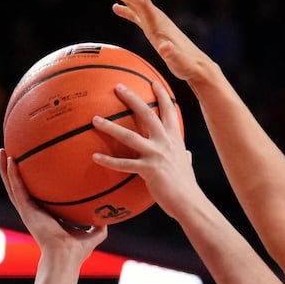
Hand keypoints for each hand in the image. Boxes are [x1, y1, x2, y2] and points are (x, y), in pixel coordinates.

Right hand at [0, 150, 107, 258]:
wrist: (66, 256)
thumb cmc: (77, 250)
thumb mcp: (93, 233)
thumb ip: (99, 224)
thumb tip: (111, 215)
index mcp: (45, 214)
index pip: (36, 194)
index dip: (32, 181)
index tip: (32, 166)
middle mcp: (33, 211)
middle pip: (19, 186)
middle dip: (13, 170)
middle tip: (10, 151)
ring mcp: (28, 210)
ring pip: (12, 185)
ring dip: (5, 168)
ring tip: (2, 150)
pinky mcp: (26, 210)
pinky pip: (17, 188)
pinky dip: (11, 175)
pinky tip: (9, 160)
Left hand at [90, 81, 202, 218]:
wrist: (189, 202)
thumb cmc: (186, 185)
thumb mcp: (187, 165)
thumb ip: (185, 156)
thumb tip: (188, 154)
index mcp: (175, 139)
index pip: (169, 111)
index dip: (161, 95)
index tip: (152, 81)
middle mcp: (166, 143)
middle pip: (148, 114)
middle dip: (132, 98)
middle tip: (118, 86)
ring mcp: (157, 155)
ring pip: (130, 136)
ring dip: (111, 127)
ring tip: (95, 119)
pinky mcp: (149, 170)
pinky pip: (124, 164)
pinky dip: (108, 161)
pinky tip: (95, 157)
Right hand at [101, 0, 215, 82]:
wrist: (197, 66)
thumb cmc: (187, 64)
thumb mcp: (178, 60)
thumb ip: (171, 53)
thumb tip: (166, 47)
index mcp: (159, 21)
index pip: (141, 2)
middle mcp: (156, 17)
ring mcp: (154, 22)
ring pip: (133, 1)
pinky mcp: (153, 30)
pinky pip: (136, 15)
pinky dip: (125, 9)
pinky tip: (115, 7)